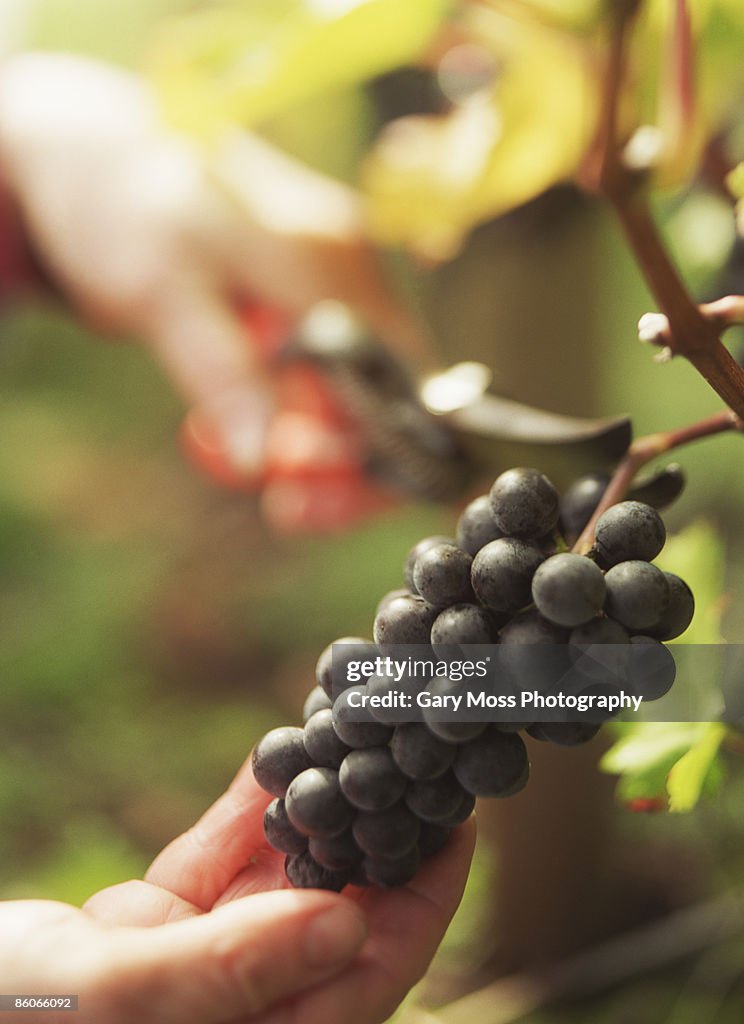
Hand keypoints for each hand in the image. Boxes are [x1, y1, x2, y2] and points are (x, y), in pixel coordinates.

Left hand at [0, 54, 430, 530]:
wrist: (105, 157)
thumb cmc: (128, 209)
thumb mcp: (164, 294)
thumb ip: (222, 374)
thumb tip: (264, 462)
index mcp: (330, 262)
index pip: (399, 383)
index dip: (368, 455)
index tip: (298, 492)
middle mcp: (354, 271)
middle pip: (395, 398)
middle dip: (347, 468)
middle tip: (284, 507)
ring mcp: (341, 284)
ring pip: (364, 397)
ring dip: (318, 452)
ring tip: (253, 472)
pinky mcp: (317, 301)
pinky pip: (330, 379)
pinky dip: (299, 421)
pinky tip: (254, 432)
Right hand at [0, 755, 474, 1023]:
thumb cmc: (20, 1020)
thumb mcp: (124, 997)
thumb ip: (236, 966)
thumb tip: (344, 928)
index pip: (370, 968)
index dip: (424, 896)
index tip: (459, 822)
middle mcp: (245, 1003)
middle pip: (338, 911)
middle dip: (378, 832)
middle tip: (417, 758)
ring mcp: (203, 959)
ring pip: (281, 875)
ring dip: (314, 805)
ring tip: (355, 737)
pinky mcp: (159, 923)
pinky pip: (221, 856)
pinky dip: (247, 808)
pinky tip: (278, 756)